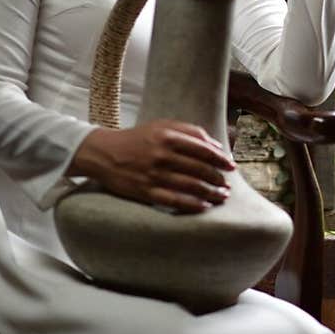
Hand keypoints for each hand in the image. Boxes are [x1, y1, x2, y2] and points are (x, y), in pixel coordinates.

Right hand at [71, 121, 234, 213]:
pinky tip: (204, 207)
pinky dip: (192, 205)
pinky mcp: (145, 192)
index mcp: (168, 137)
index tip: (231, 166)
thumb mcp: (161, 126)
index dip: (220, 159)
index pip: (203, 149)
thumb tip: (216, 146)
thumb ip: (189, 132)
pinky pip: (174, 201)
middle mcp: (162, 155)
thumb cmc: (137, 139)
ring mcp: (154, 175)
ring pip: (190, 186)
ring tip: (221, 197)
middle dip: (218, 179)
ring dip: (210, 193)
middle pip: (199, 169)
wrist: (103, 153)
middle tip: (227, 186)